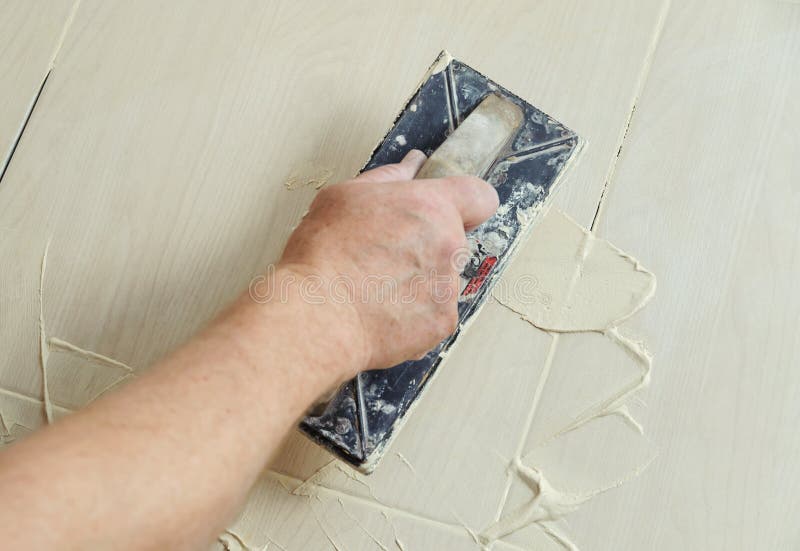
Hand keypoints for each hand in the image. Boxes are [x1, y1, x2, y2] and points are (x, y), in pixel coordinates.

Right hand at [278, 149, 498, 374]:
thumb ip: (389, 178)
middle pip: (454, 242)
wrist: (318, 315)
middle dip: (428, 247)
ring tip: (376, 288)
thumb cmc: (324, 256)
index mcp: (431, 207)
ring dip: (419, 283)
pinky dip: (414, 315)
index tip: (449, 213)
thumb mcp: (345, 197)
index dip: (466, 205)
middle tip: (387, 257)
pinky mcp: (442, 323)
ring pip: (443, 280)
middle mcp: (449, 245)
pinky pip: (435, 314)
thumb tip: (411, 166)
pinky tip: (381, 311)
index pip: (480, 197)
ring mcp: (448, 288)